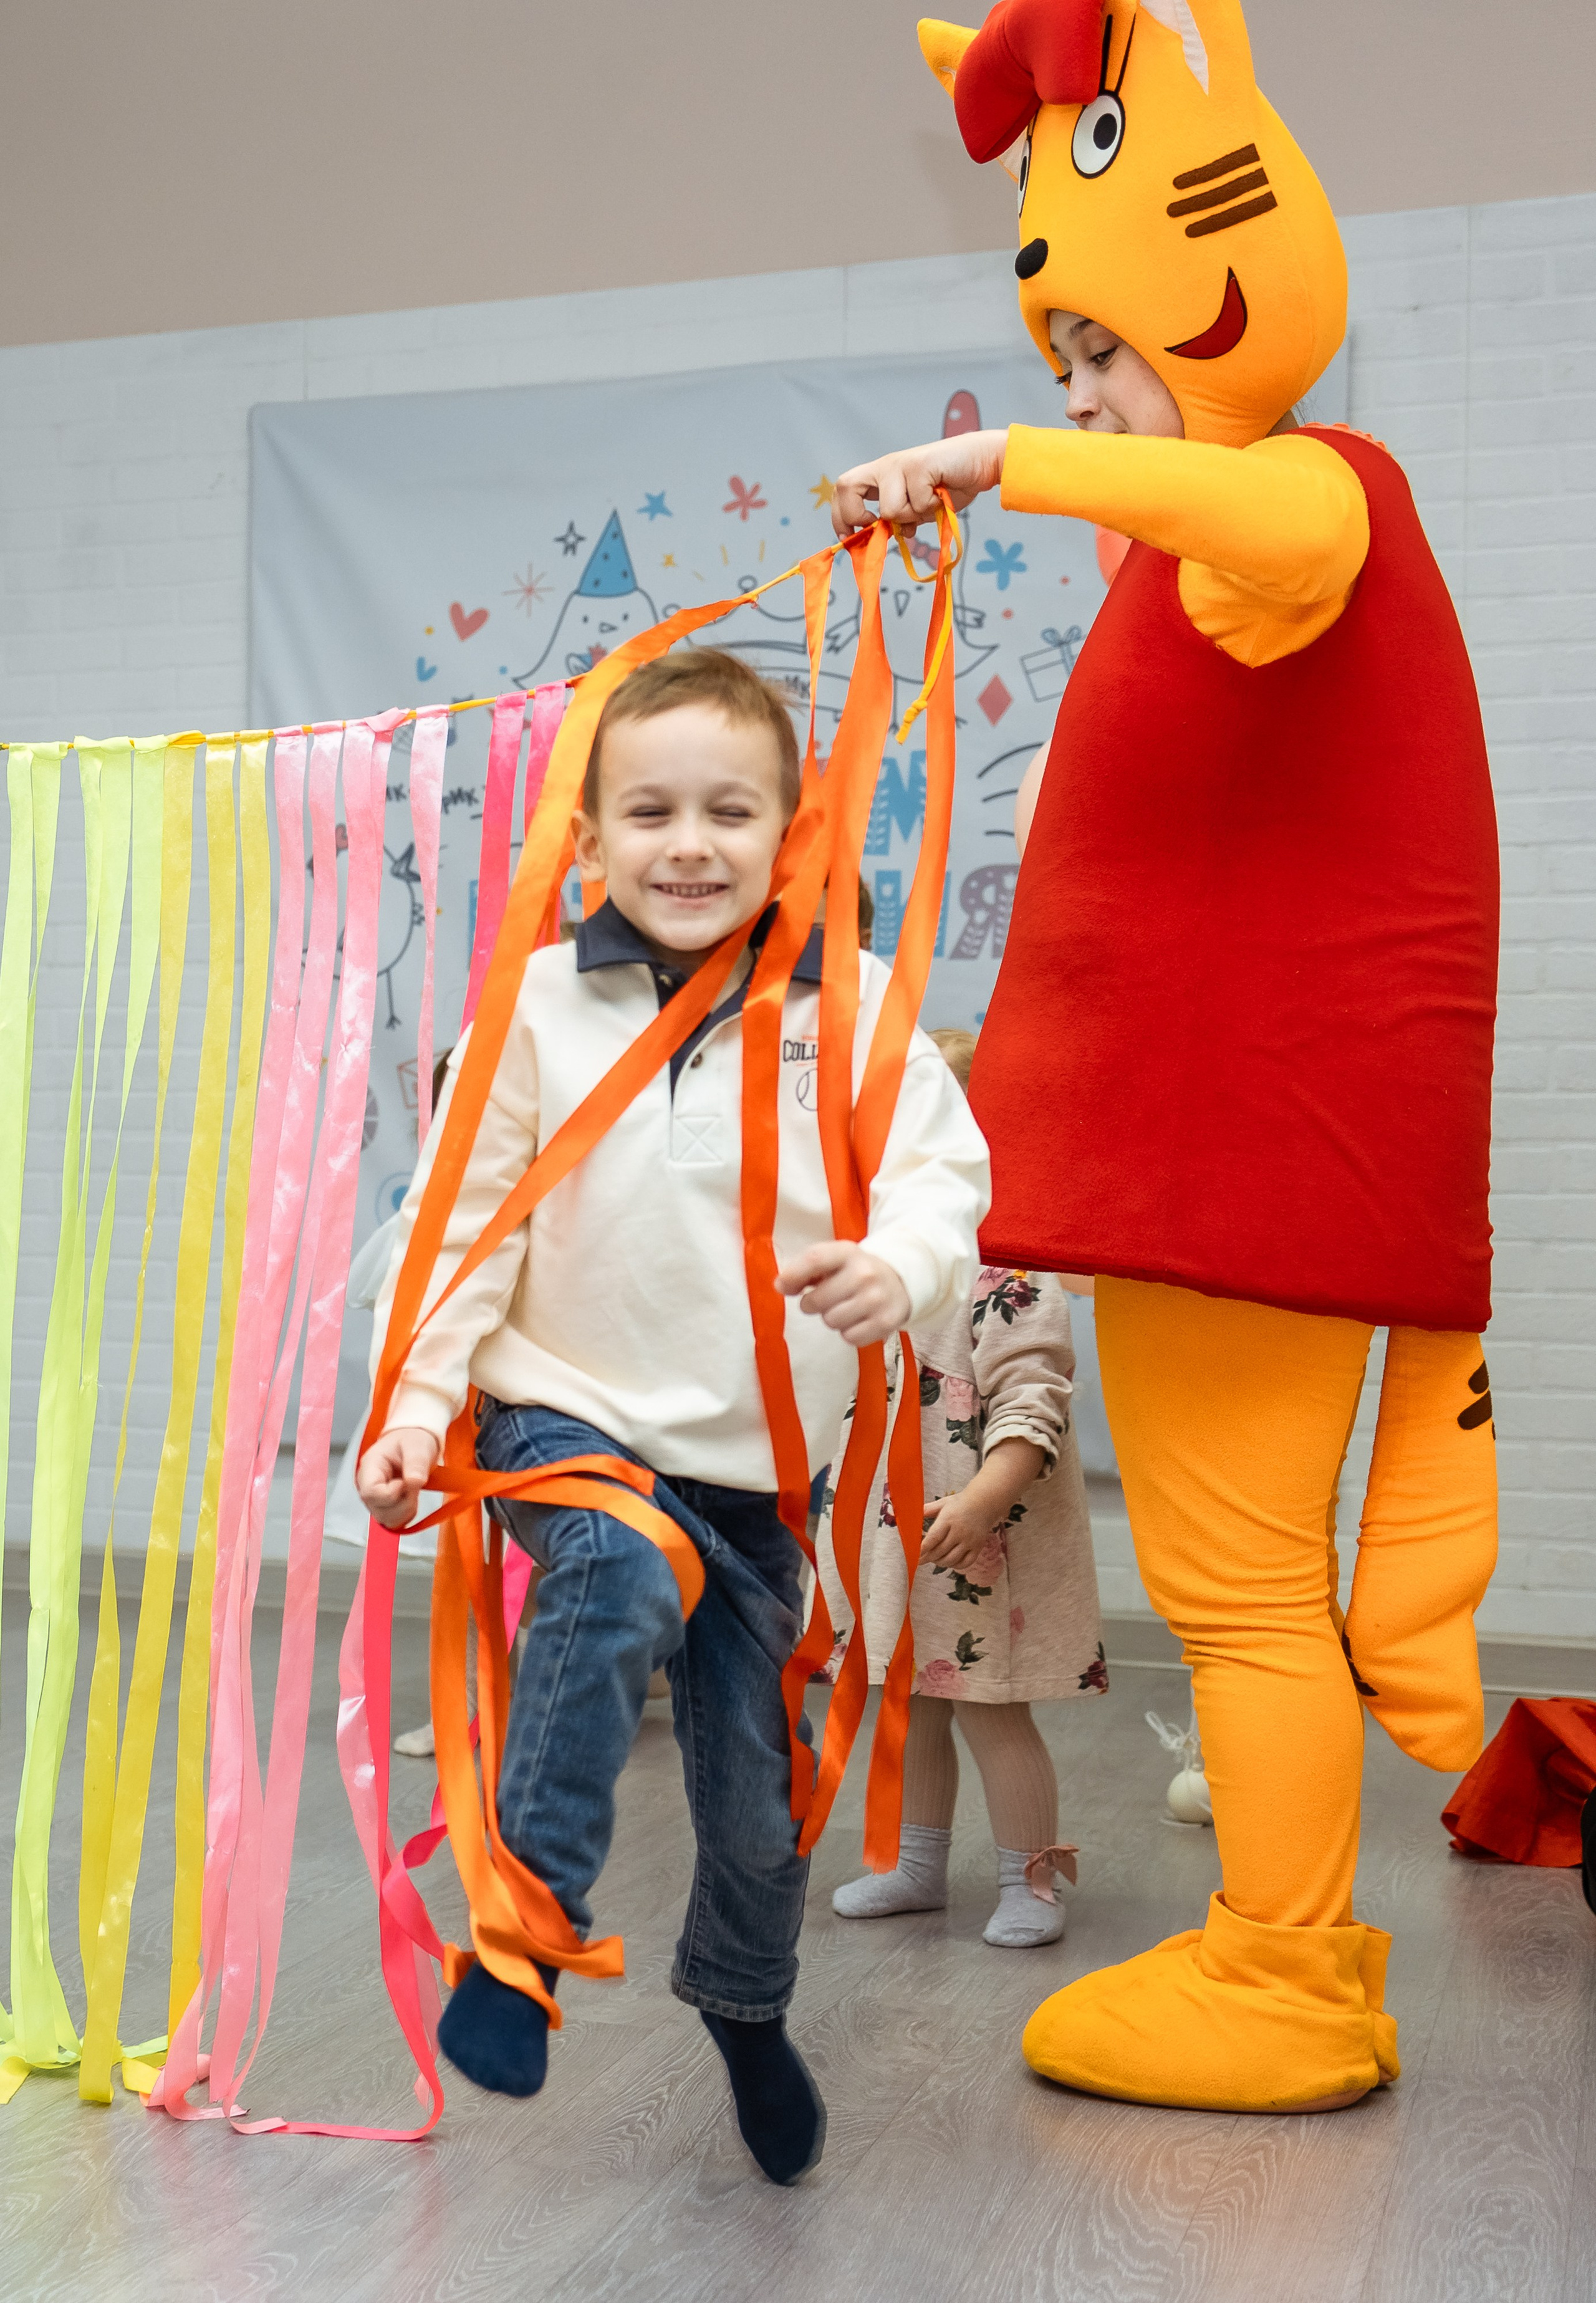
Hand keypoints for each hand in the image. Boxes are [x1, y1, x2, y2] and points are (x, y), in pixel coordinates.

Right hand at [356, 1425, 439, 1529]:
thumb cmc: (411, 1440)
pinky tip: (411, 1497)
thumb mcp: (417, 1445)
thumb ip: (416, 1463)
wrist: (414, 1443)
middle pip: (379, 1511)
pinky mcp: (385, 1508)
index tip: (405, 1482)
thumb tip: (414, 1482)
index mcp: (369, 1467)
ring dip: (406, 1509)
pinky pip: (395, 1522)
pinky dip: (407, 1514)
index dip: (391, 1493)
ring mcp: (375, 1499)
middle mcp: (367, 1486)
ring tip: (412, 1489)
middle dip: (403, 1503)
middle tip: (413, 1484)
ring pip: (386, 1520)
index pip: (370, 1492)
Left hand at [775, 1241, 910, 1347]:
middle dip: (813, 1304)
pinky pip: (850, 1337)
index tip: (782, 1286)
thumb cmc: (855, 1272)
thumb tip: (780, 1286)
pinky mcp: (886, 1321)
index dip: (793, 1275)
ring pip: (831, 1321)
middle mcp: (865, 1273)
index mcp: (848, 1252)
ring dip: (833, 1318)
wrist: (900, 1281)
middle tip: (826, 1299)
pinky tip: (859, 1318)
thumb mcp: (834, 1261)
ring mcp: (877, 1298)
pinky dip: (850, 1332)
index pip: (815, 1259)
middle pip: (817, 1300)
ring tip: (845, 1307)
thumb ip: (804, 1270)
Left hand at [831, 429, 1008, 537]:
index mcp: (881, 476)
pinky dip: (932, 509)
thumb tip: (888, 535)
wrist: (980, 462)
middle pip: (846, 485)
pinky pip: (917, 504)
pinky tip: (942, 496)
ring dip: (911, 517)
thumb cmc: (949, 485)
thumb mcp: (919, 510)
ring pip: (889, 509)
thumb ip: (901, 520)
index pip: (844, 490)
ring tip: (930, 504)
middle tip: (877, 524)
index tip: (850, 537)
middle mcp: (886, 467)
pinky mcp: (920, 466)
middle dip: (855, 515)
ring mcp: (901, 464)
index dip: (840, 516)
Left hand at [918, 1490, 1003, 1572]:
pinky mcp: (978, 1547)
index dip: (923, 1549)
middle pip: (940, 1551)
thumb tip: (913, 1515)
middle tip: (920, 1560)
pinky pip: (965, 1563)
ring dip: (940, 1562)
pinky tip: (948, 1562)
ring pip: (951, 1559)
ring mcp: (970, 1541)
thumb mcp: (943, 1502)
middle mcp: (960, 1531)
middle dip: (928, 1558)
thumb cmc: (960, 1503)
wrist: (984, 1503)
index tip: (914, 1555)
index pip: (933, 1538)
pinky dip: (955, 1565)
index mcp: (949, 1519)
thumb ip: (928, 1509)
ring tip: (933, 1560)